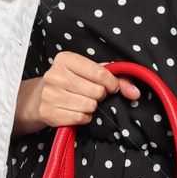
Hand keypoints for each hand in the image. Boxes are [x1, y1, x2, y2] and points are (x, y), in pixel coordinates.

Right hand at [13, 51, 140, 135]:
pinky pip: (79, 118)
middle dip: (99, 95)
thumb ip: (118, 77)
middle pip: (96, 92)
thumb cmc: (73, 81)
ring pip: (89, 106)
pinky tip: (76, 110)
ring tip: (82, 101)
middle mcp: (54, 75)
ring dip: (91, 107)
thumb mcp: (93, 72)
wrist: (41, 96)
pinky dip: (83, 117)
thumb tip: (135, 93)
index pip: (101, 73)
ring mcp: (49, 94)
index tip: (111, 87)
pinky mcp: (48, 112)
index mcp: (65, 59)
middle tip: (91, 94)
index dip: (112, 83)